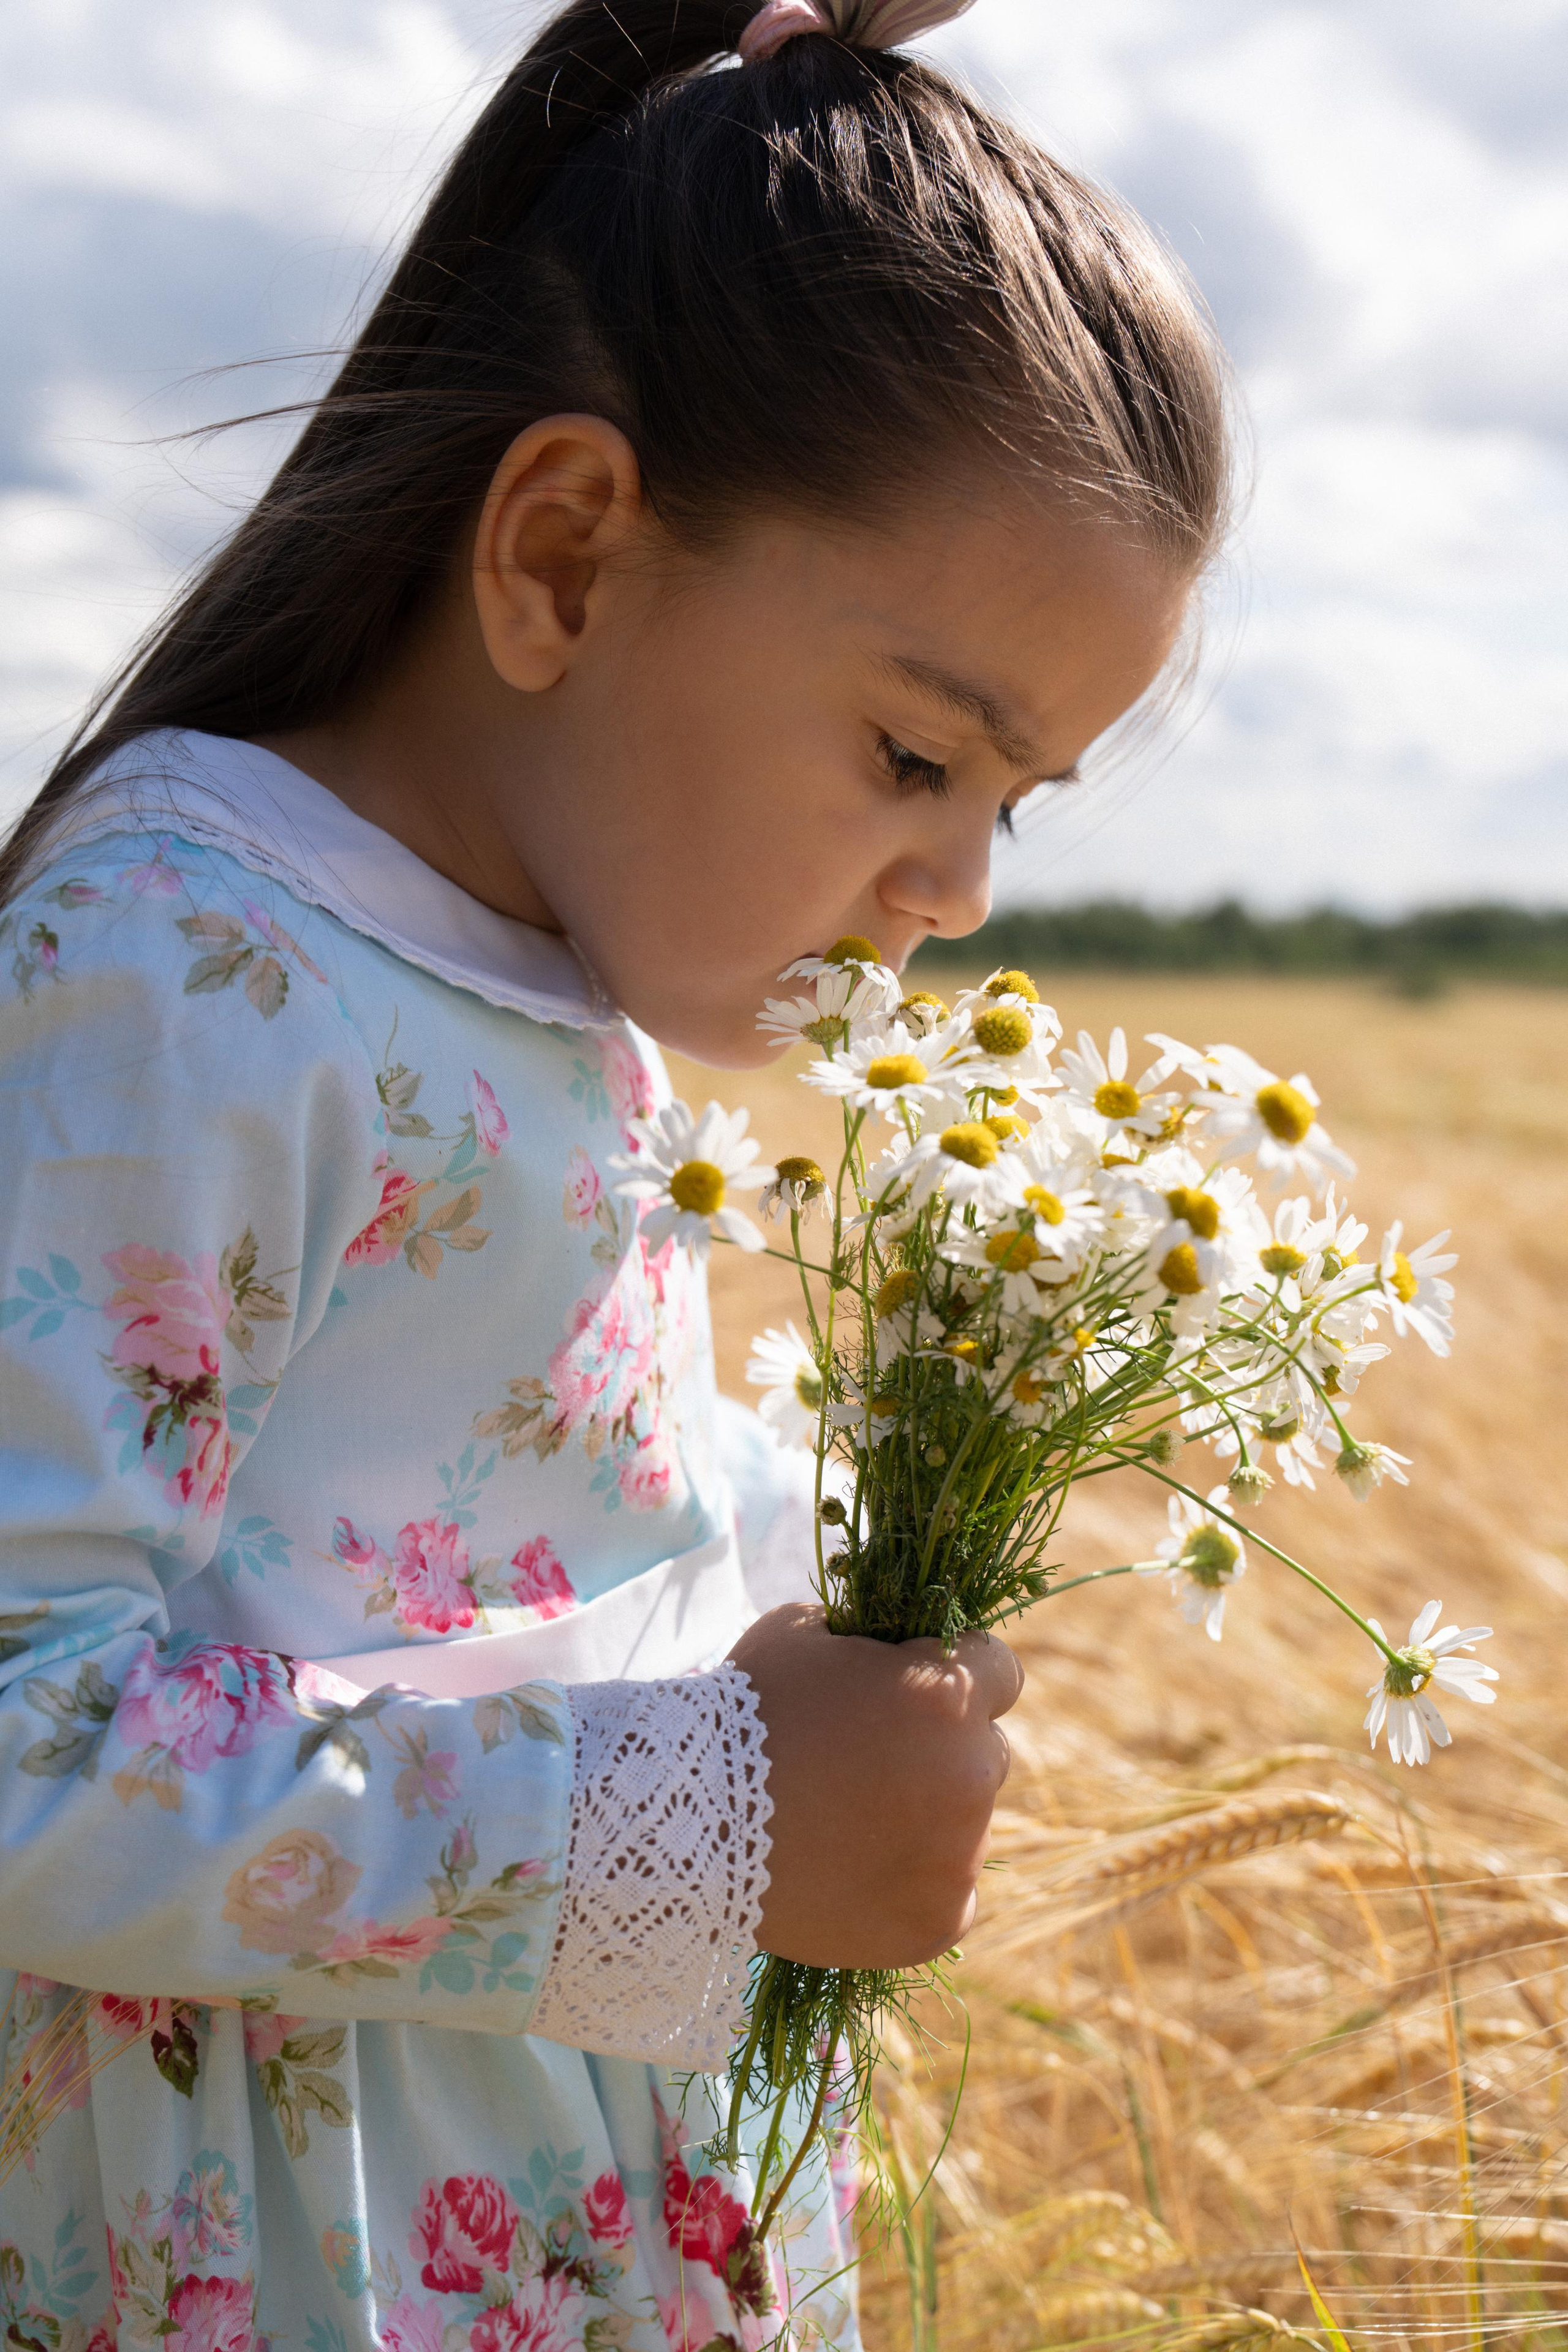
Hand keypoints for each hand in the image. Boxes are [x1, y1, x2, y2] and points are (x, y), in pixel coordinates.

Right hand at [726, 1602, 1022, 1968]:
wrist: (687, 1822)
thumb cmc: (745, 1710)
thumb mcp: (807, 1635)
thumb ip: (873, 1642)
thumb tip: (897, 1650)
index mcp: (947, 1695)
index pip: (1000, 1670)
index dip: (955, 1672)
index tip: (914, 1689)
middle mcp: (972, 1773)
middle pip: (986, 1751)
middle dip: (941, 1749)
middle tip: (871, 1761)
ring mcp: (959, 1855)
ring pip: (966, 1825)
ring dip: (927, 1817)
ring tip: (847, 1822)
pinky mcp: (937, 1922)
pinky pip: (949, 1895)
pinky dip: (914, 1884)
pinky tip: (856, 1871)